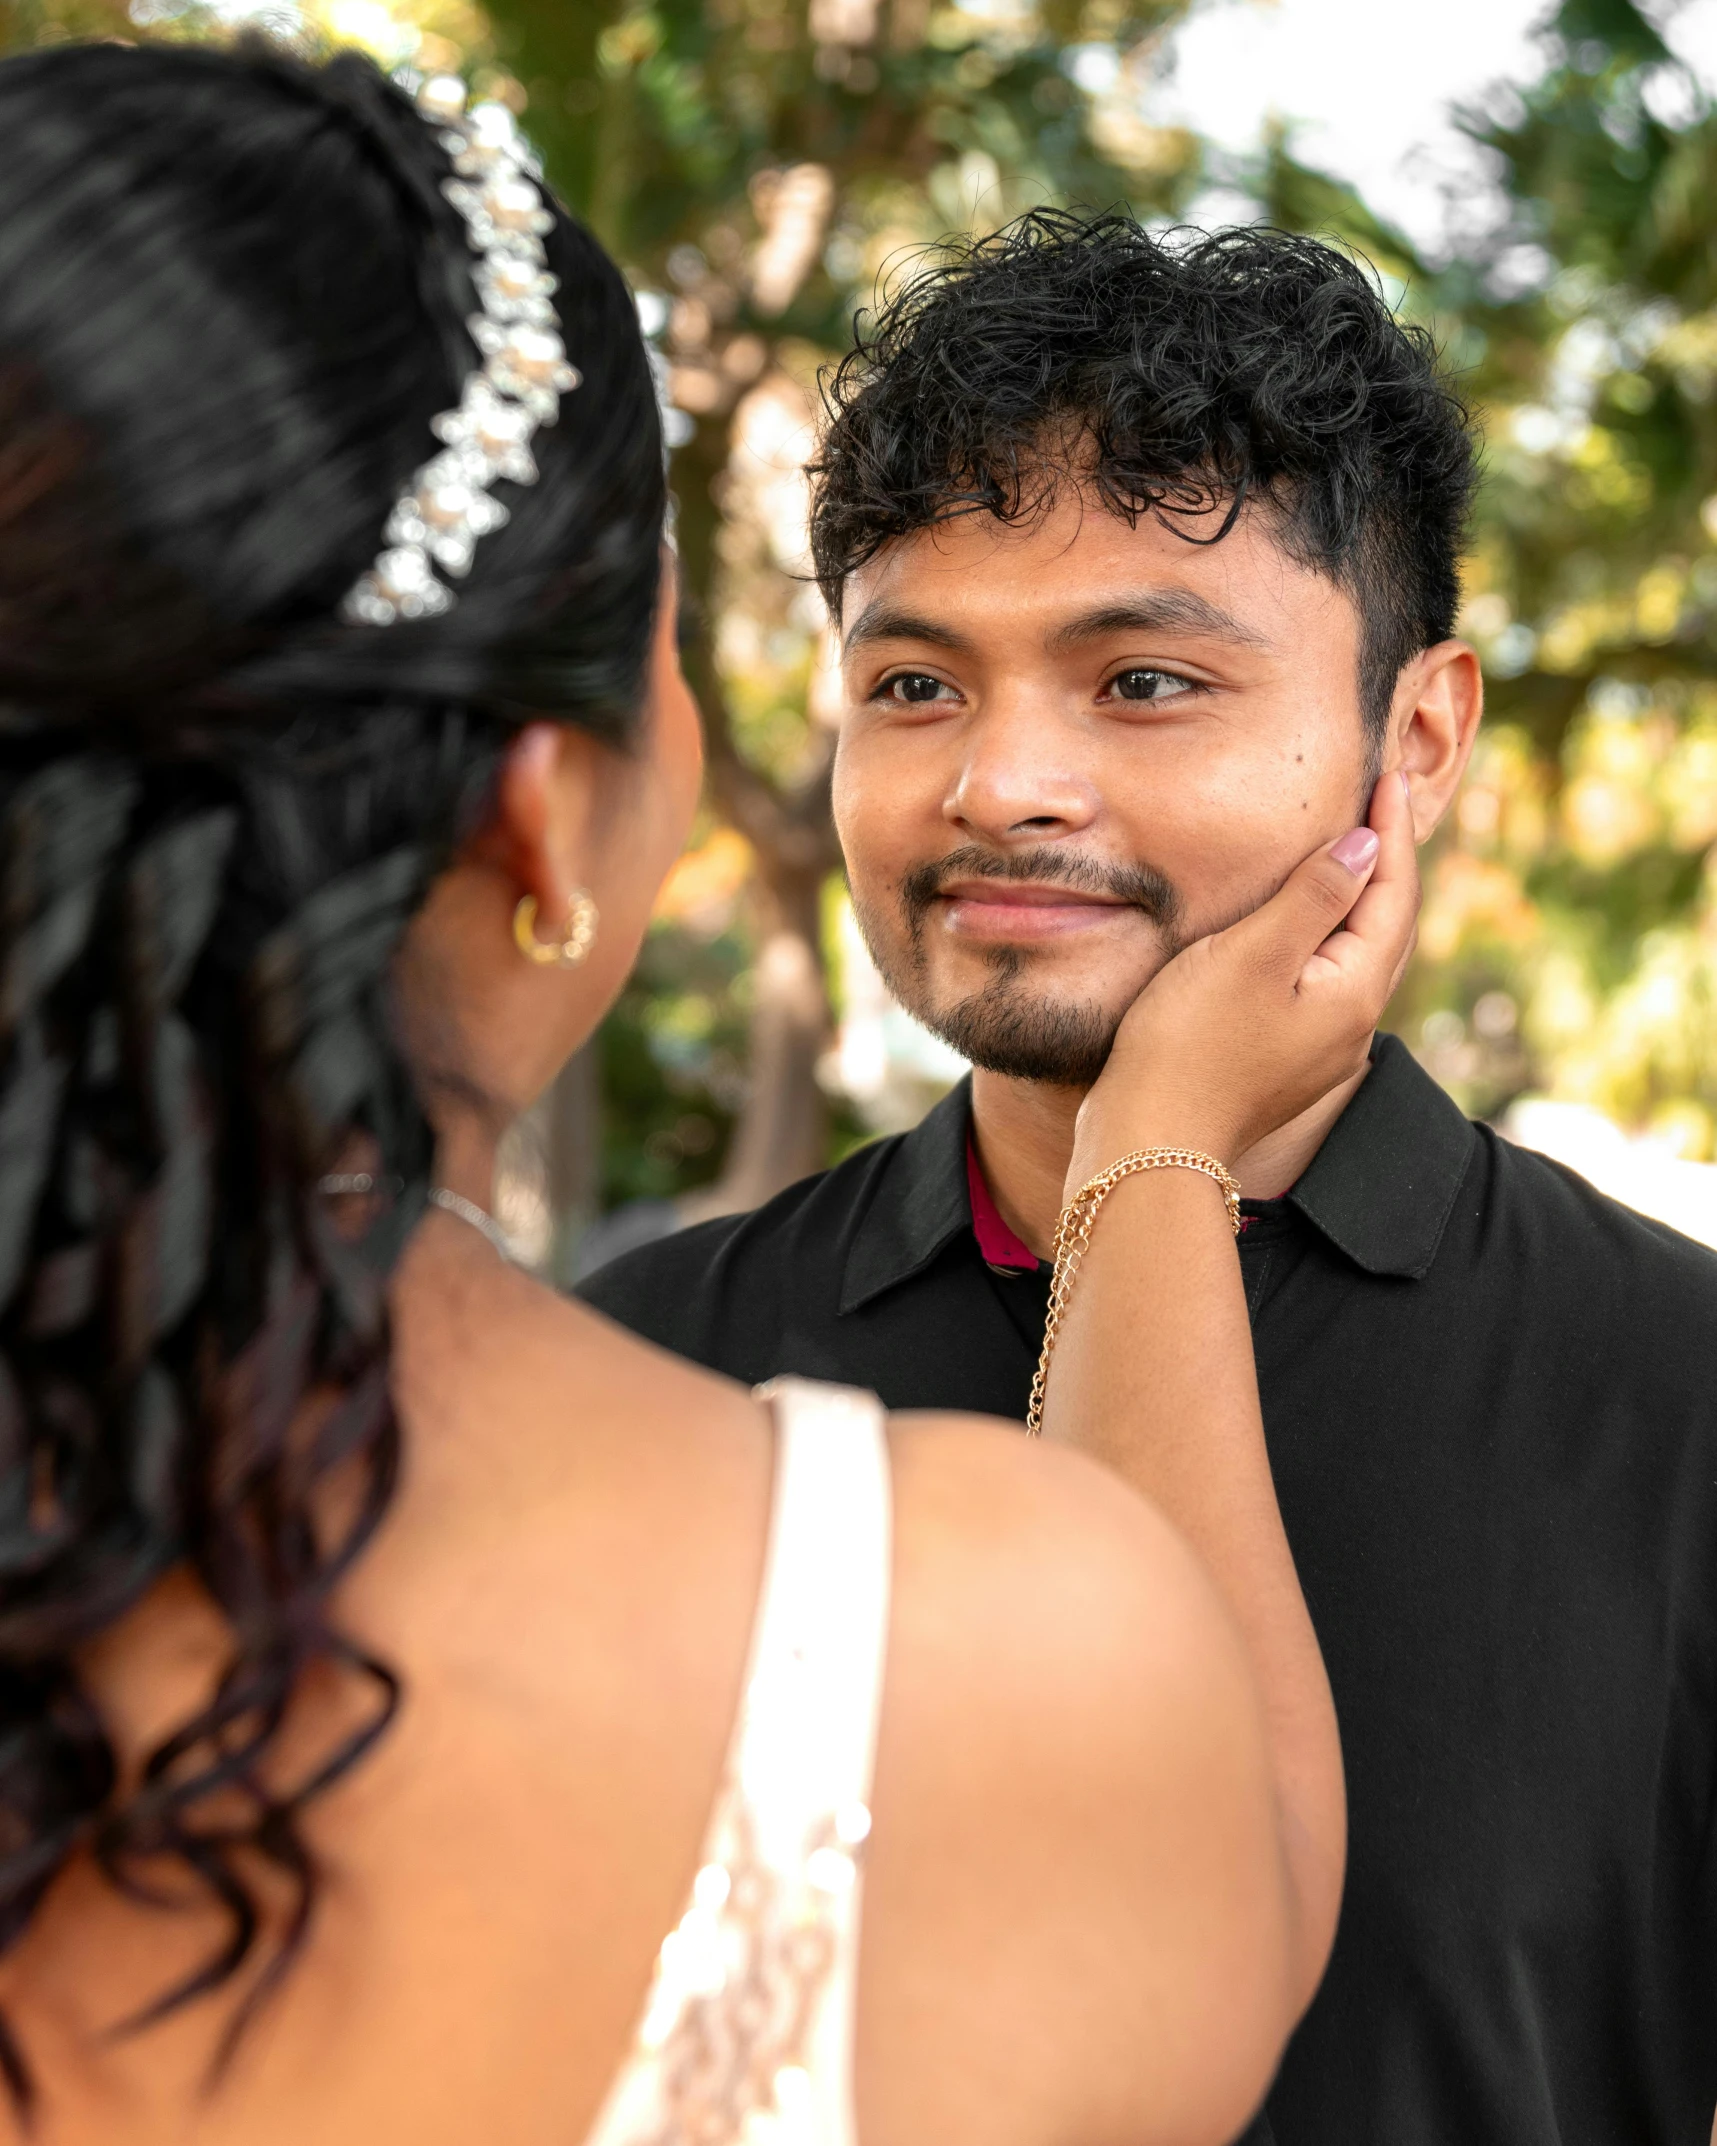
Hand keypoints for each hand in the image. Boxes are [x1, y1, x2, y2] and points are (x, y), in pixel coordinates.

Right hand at [1071, 771, 1418, 1182]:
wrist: (1151, 1143)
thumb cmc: (1190, 1044)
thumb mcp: (1252, 955)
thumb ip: (1313, 896)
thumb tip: (1365, 846)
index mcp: (1354, 990)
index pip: (1393, 893)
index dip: (1391, 830)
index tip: (1389, 776)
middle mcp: (1351, 1023)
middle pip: (1387, 926)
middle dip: (1388, 862)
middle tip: (1385, 802)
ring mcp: (1321, 1049)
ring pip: (1357, 957)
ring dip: (1360, 901)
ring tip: (1355, 854)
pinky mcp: (1284, 1063)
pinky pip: (1325, 983)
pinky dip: (1328, 939)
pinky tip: (1304, 929)